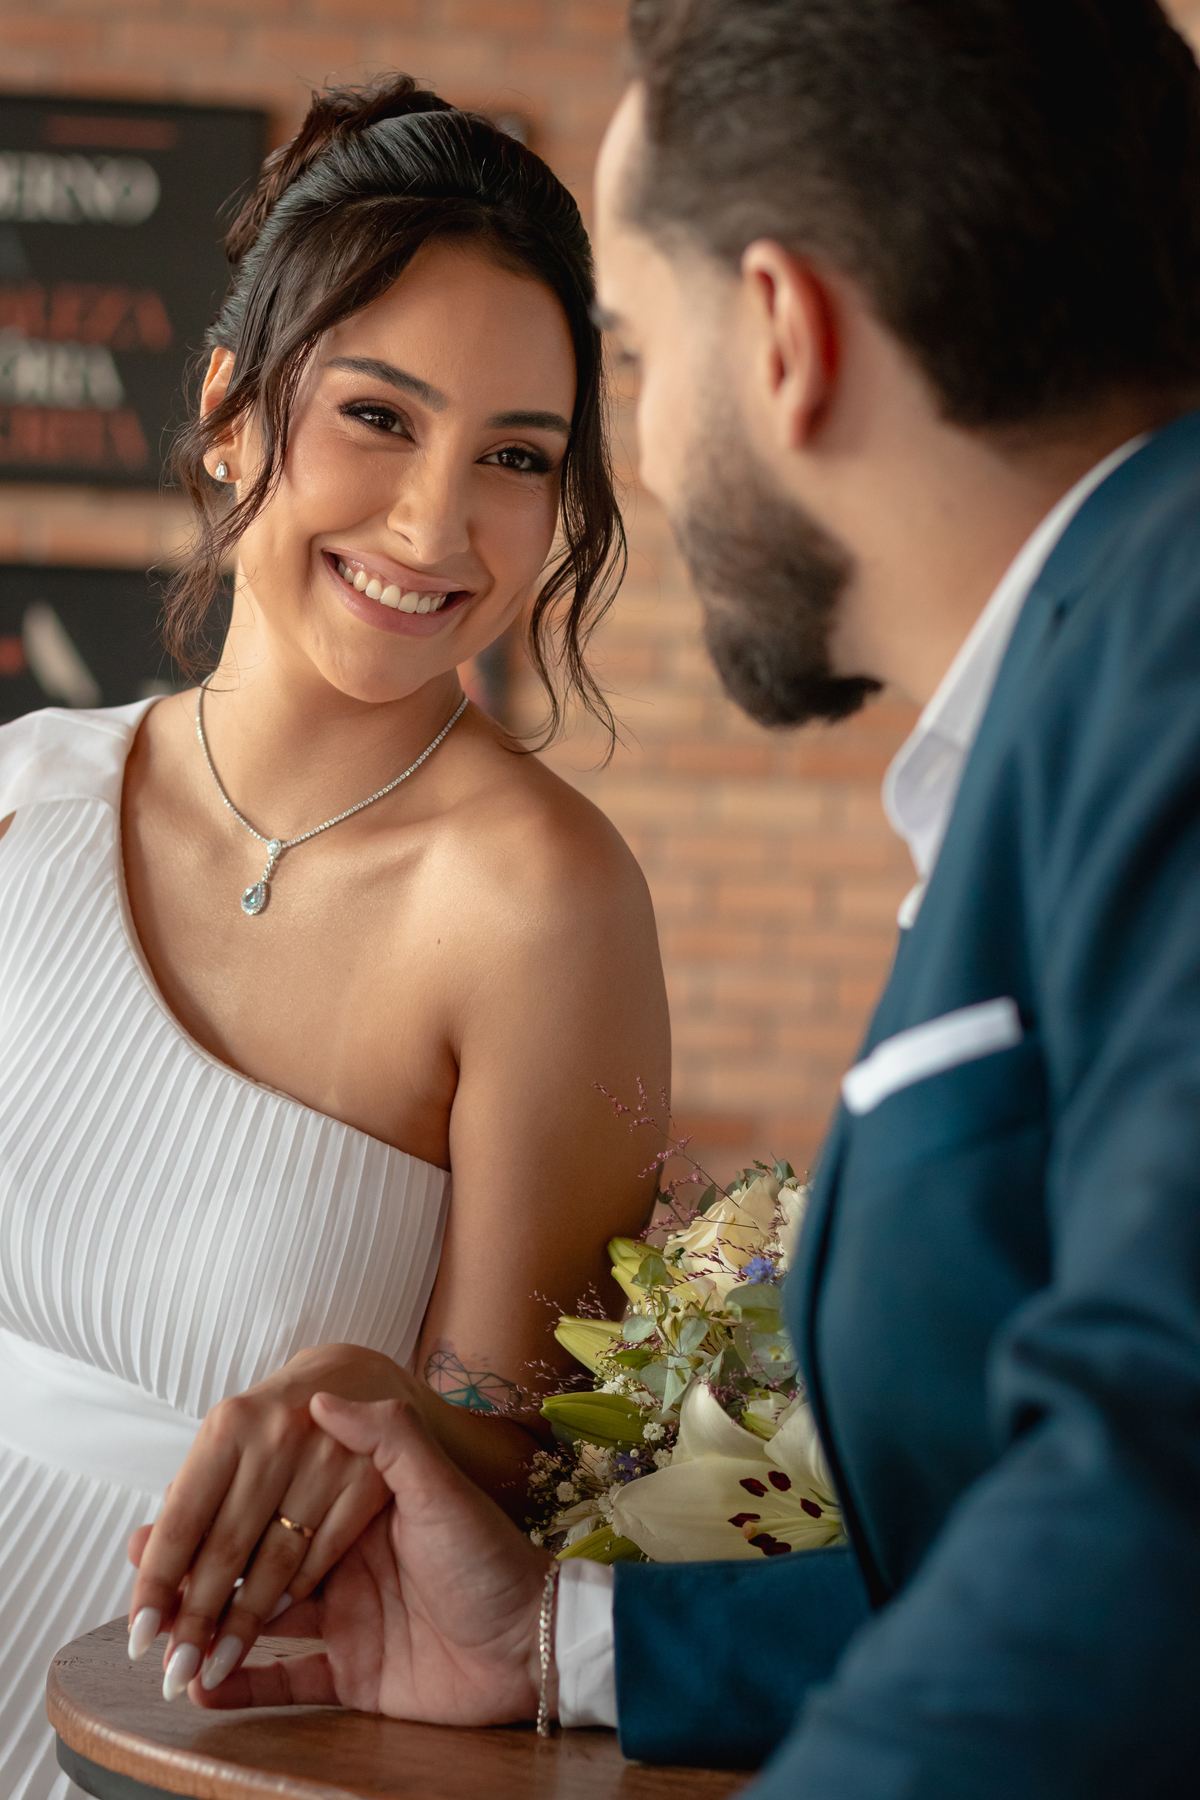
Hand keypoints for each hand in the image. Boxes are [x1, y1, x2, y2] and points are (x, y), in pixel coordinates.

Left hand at [126, 1346, 412, 1696]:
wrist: (354, 1377)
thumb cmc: (271, 1425)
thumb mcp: (226, 1445)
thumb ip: (186, 1502)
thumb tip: (136, 1557)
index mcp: (230, 1424)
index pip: (182, 1519)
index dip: (157, 1584)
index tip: (139, 1639)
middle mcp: (278, 1436)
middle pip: (227, 1548)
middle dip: (196, 1620)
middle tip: (173, 1673)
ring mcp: (329, 1457)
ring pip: (276, 1561)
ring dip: (242, 1624)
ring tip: (214, 1667)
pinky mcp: (369, 1480)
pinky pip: (322, 1555)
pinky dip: (294, 1595)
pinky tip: (270, 1625)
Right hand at [186, 1392, 552, 1724]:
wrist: (537, 1640)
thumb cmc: (493, 1556)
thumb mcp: (440, 1489)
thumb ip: (387, 1440)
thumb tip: (323, 1396)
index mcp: (355, 1514)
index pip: (270, 1512)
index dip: (218, 1519)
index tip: (165, 1521)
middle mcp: (342, 1564)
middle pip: (253, 1570)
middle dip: (196, 1577)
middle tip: (143, 1583)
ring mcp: (345, 1620)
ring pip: (258, 1626)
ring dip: (208, 1632)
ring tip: (157, 1638)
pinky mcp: (354, 1674)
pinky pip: (287, 1683)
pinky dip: (242, 1686)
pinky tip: (202, 1686)